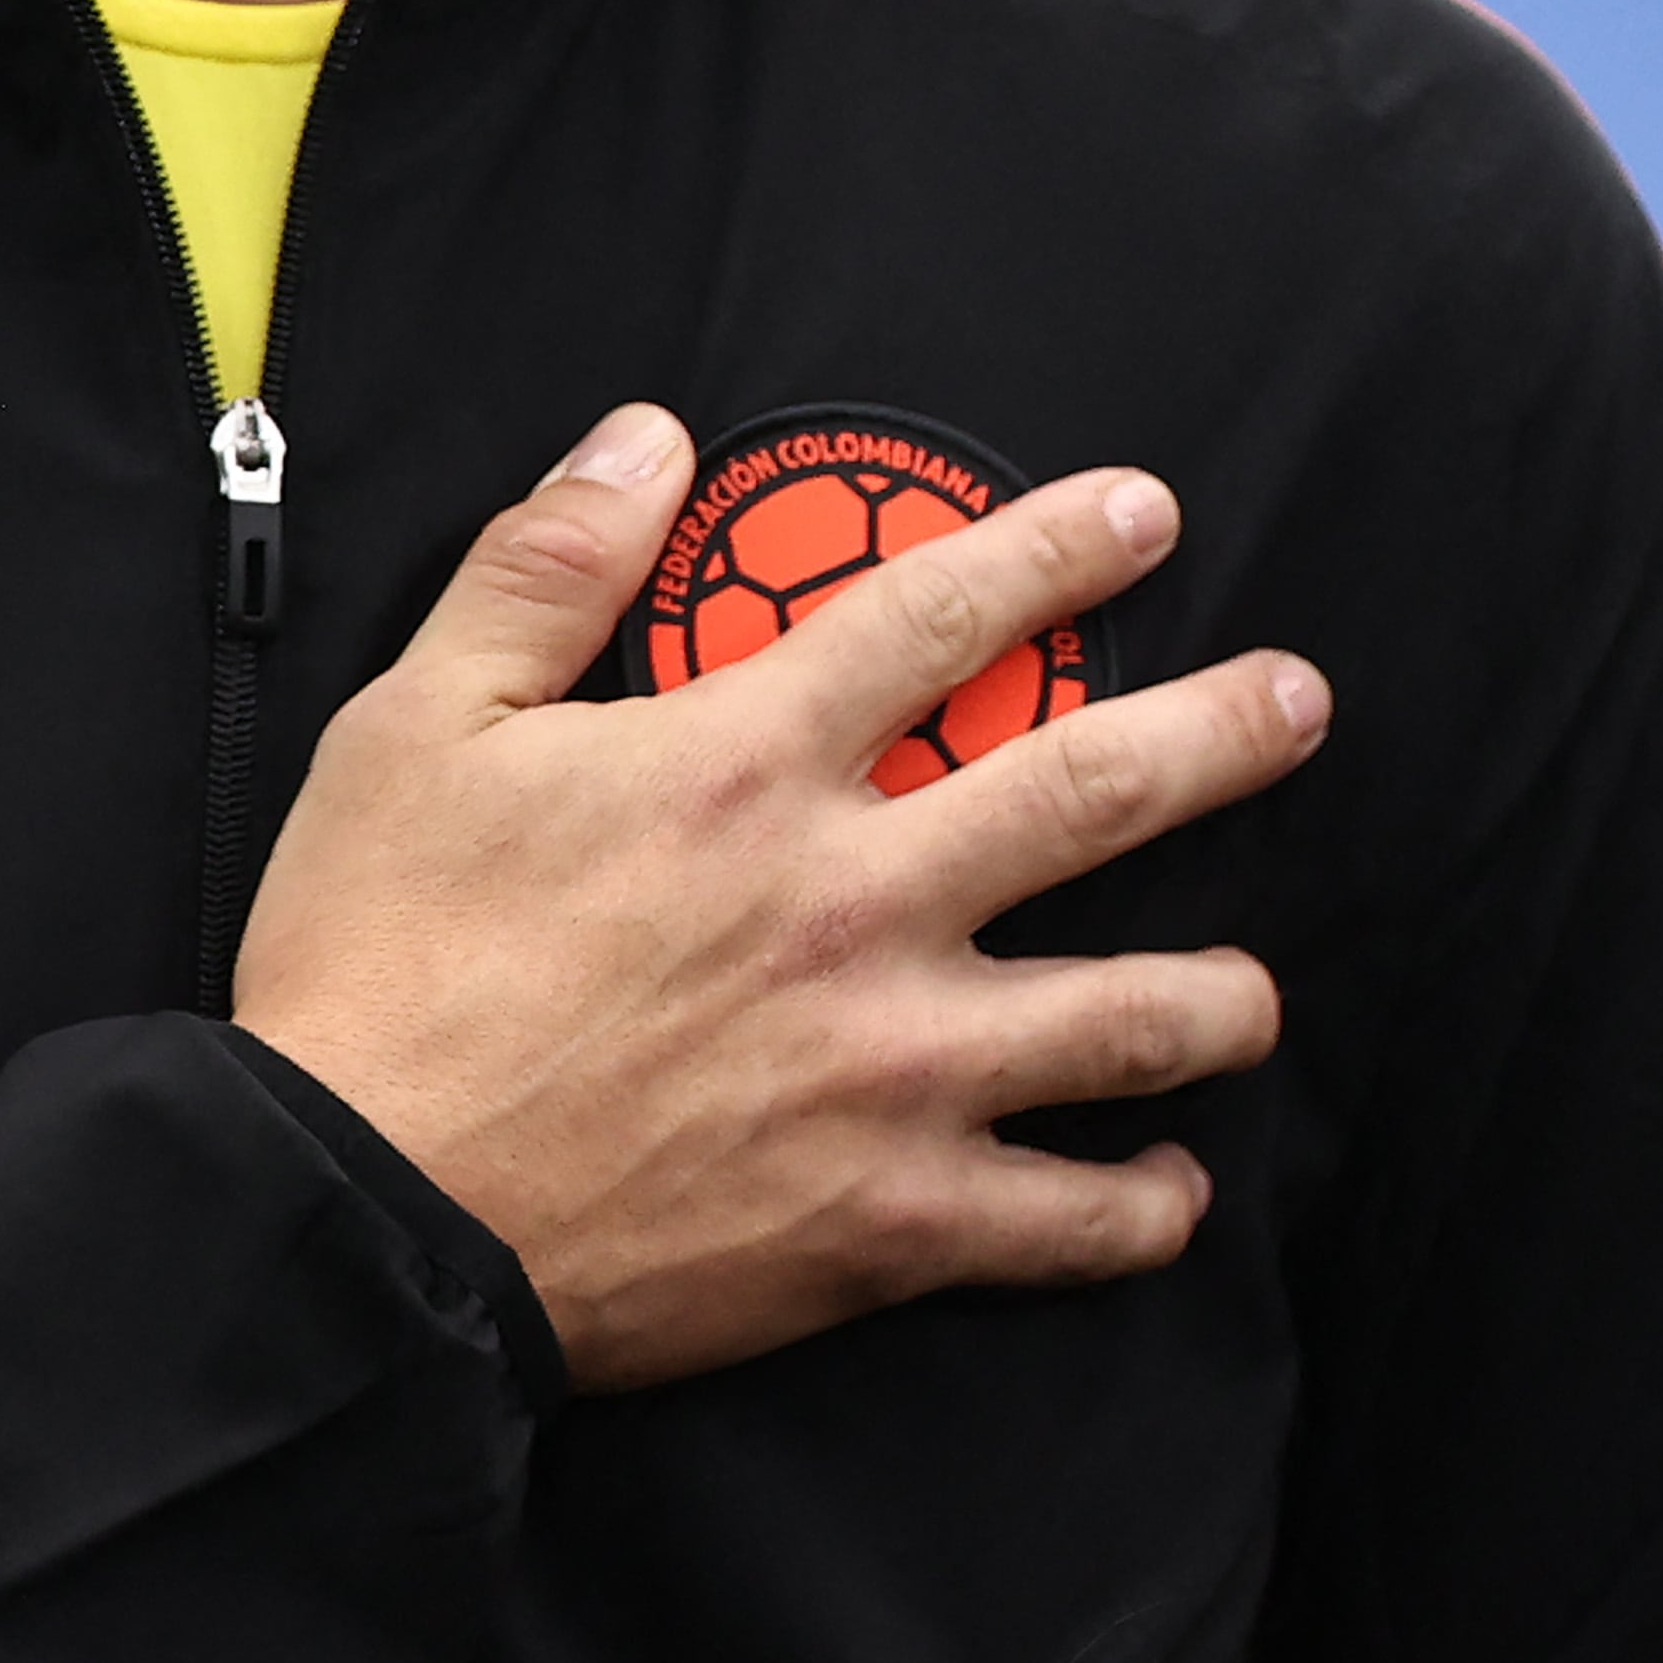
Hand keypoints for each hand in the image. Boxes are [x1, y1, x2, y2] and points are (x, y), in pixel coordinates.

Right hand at [231, 406, 1326, 1389]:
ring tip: (1258, 986)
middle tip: (1300, 703)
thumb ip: (547, 566)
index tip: (1147, 516)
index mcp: (742, 765)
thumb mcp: (422, 719)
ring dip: (1215, 995)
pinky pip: (1060, 1222)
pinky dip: (1135, 1210)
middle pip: (1084, 793)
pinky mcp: (884, 1221)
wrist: (362, 1211)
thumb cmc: (378, 957)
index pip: (936, 615)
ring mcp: (887, 1069)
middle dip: (1216, 735)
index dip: (1053, 550)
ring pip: (1121, 1020)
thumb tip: (645, 440)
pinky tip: (1169, 1191)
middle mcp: (850, 902)